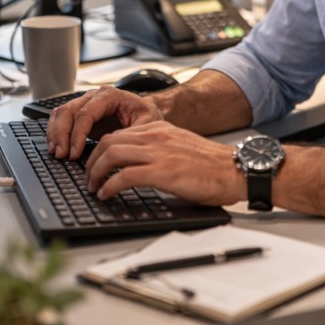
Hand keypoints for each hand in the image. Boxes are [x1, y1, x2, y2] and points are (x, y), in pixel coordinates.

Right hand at [47, 86, 164, 159]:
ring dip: (55, 133)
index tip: (74, 153)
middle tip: (62, 155)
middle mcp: (95, 96)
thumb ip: (131, 133)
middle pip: (69, 111)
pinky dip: (55, 131)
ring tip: (56, 153)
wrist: (146, 111)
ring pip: (61, 113)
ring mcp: (86, 102)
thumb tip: (115, 146)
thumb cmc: (147, 115)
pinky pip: (61, 118)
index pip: (86, 113)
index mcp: (110, 95)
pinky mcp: (81, 113)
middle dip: (62, 134)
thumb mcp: (147, 123)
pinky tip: (55, 146)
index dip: (77, 134)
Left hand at [84, 121, 243, 205]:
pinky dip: (109, 186)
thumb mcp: (181, 148)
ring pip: (112, 154)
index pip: (119, 133)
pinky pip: (124, 175)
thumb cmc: (213, 165)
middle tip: (89, 178)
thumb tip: (137, 166)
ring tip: (94, 187)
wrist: (235, 170)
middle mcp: (157, 136)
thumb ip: (160, 151)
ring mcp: (159, 152)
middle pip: (109, 141)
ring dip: (95, 173)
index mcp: (161, 129)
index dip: (101, 151)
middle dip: (92, 161)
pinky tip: (107, 195)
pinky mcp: (163, 171)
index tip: (95, 165)